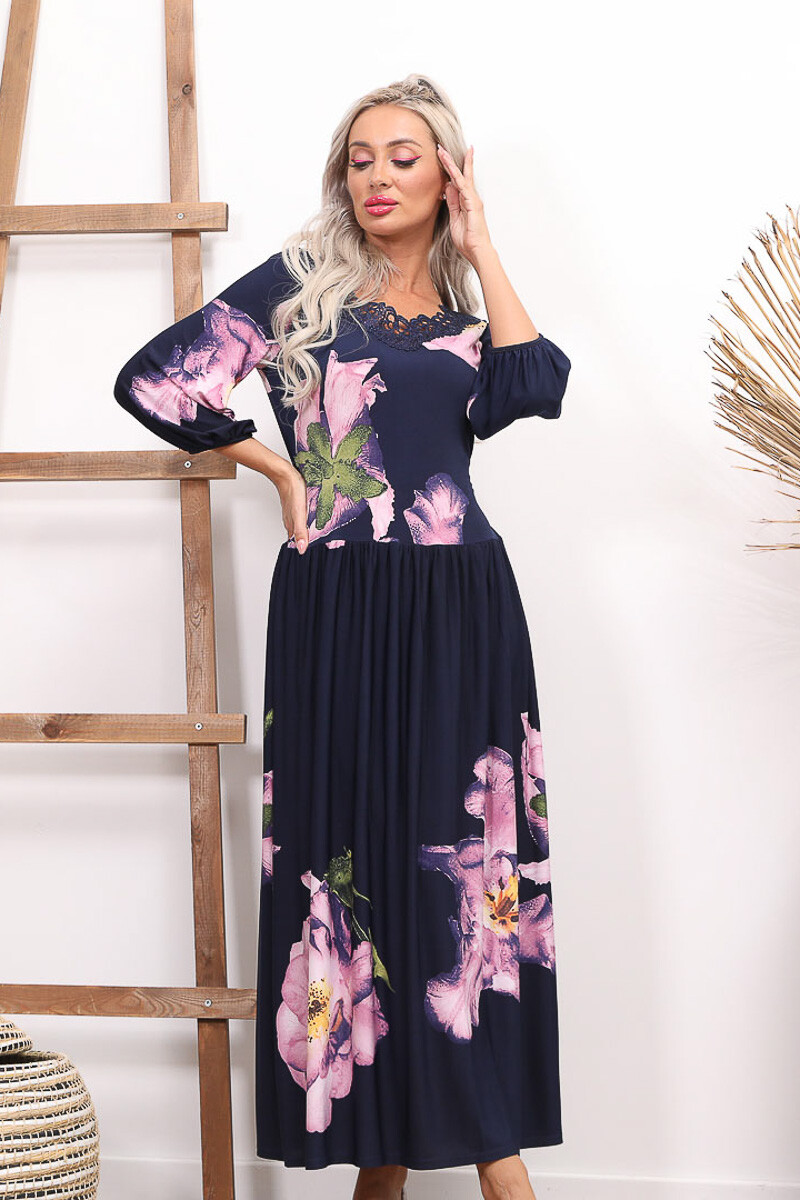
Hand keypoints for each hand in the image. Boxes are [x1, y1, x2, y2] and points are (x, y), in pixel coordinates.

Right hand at [274, 464, 309, 552]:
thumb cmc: (292, 492)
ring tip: (315, 532)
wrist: (285, 474)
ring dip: (305, 529)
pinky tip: (310, 516)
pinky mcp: (294, 503)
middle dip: (306, 539)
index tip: (314, 551)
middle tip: (317, 543)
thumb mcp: (300, 514)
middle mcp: (290, 520)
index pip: (296, 542)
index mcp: (291, 525)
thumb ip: (301, 532)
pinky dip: (306, 518)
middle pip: (297, 534)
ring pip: (298, 524)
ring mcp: (292, 511)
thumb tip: (301, 549)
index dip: (304, 546)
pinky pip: (300, 514)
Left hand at [437, 144, 493, 265]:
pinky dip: (456, 176)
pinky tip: (450, 168)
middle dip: (451, 161)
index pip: (457, 182)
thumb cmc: (467, 240)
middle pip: (460, 175)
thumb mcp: (454, 218)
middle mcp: (471, 198)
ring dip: (451, 164)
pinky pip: (463, 187)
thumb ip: (452, 203)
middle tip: (441, 148)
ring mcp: (473, 199)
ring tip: (442, 152)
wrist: (477, 250)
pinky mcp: (473, 203)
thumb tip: (447, 188)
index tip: (442, 158)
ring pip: (460, 177)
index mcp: (466, 202)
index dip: (450, 170)